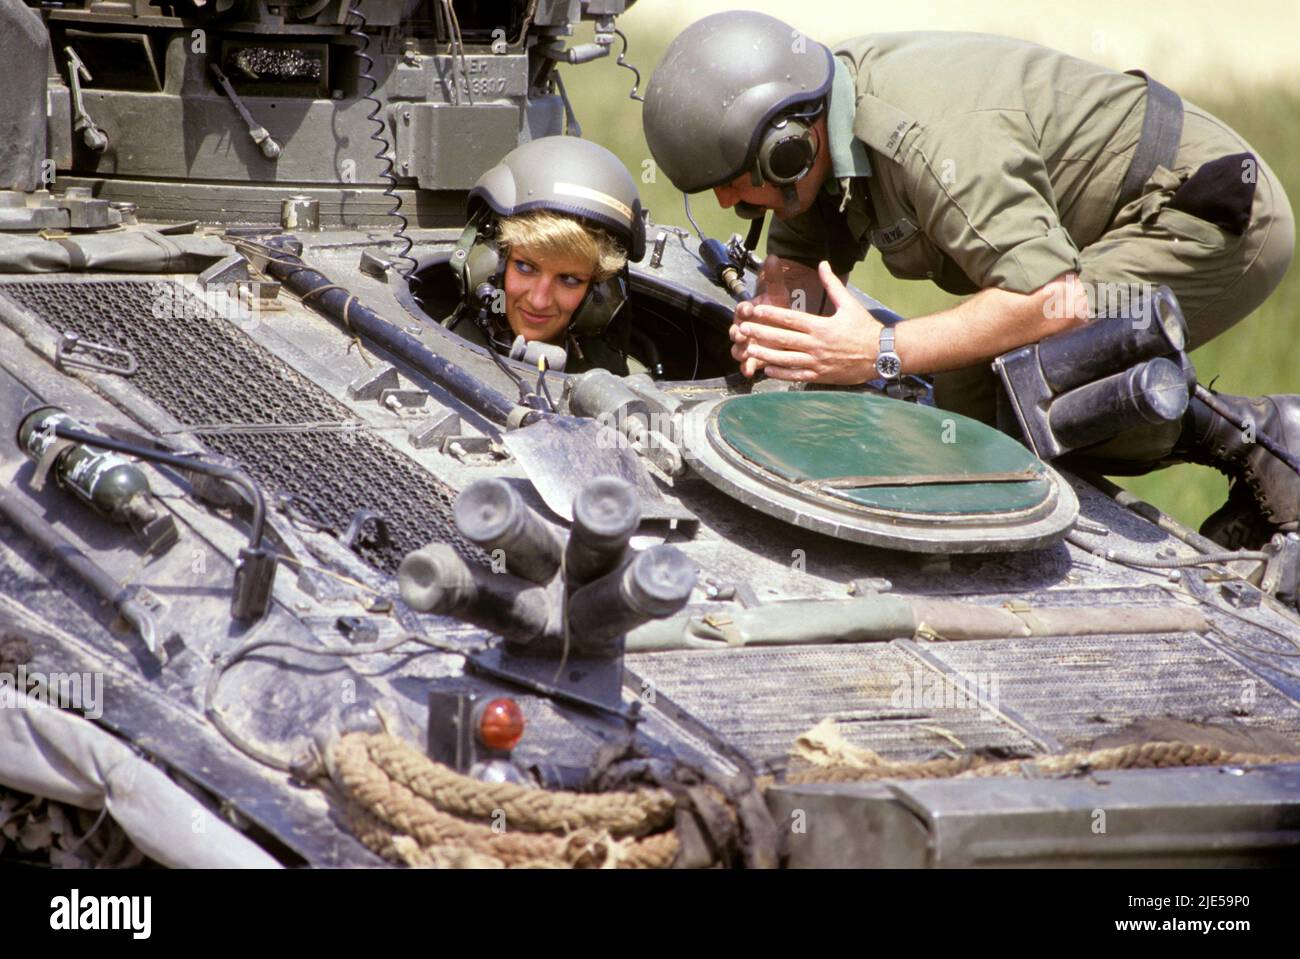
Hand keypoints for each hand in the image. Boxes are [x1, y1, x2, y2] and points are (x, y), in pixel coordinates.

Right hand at [730, 256, 789, 376]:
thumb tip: (773, 257)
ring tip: (744, 352)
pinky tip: (750, 372)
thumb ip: (773, 278)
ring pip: (737, 349)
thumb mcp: (778, 293)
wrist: (783, 327)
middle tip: (741, 333)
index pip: (742, 309)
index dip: (744, 309)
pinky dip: (746, 368)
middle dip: (736, 332)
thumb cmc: (777, 309)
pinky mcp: (753, 358)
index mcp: (747, 312)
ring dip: (739, 351)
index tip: (748, 308)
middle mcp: (743, 328)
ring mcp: (747, 344)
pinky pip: (746, 365)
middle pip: (734, 331)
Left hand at [731, 261, 882, 384]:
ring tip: (749, 350)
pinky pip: (797, 375)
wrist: (882, 354)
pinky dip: (782, 374)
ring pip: (786, 359)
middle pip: (783, 339)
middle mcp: (817, 345)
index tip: (755, 310)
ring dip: (766, 355)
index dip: (771, 314)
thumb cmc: (865, 328)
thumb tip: (823, 263)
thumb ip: (832, 284)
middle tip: (743, 329)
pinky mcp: (820, 376)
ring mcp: (817, 362)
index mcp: (821, 326)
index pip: (791, 318)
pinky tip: (768, 370)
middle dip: (761, 334)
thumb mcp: (849, 304)